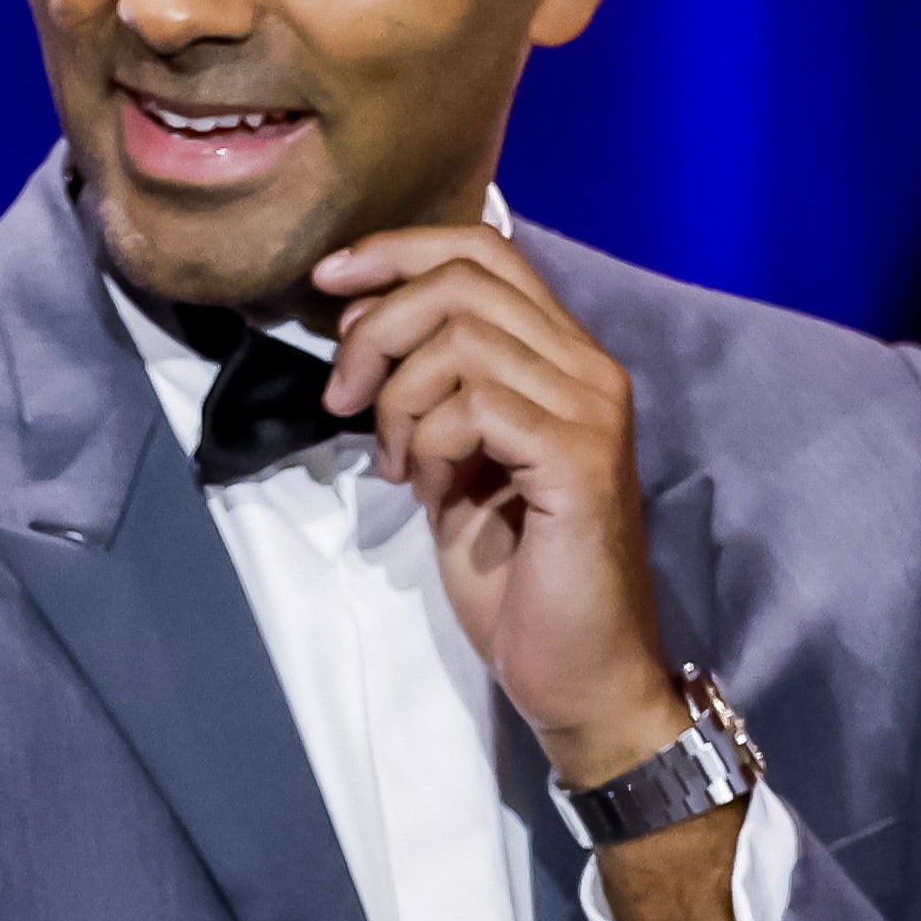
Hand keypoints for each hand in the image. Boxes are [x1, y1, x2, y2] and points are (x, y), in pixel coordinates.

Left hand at [308, 225, 681, 780]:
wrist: (577, 671)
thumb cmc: (516, 578)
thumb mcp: (454, 463)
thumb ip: (429, 391)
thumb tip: (364, 326)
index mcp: (563, 359)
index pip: (484, 251)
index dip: (397, 250)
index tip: (330, 283)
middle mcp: (589, 369)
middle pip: (462, 281)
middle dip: (377, 329)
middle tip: (341, 399)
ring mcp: (590, 410)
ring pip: (461, 338)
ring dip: (397, 399)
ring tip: (398, 464)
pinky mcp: (577, 459)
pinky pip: (475, 404)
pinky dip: (427, 441)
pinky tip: (427, 490)